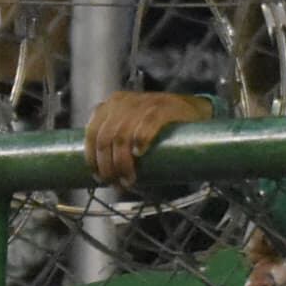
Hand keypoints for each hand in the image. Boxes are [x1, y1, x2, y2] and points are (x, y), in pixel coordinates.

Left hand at [81, 88, 212, 187]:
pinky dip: (141, 138)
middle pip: (106, 137)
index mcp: (110, 105)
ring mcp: (143, 102)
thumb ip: (116, 140)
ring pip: (123, 134)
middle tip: (117, 183)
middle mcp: (123, 101)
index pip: (92, 132)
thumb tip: (104, 175)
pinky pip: (148, 122)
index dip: (92, 157)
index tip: (99, 177)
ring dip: (123, 162)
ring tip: (129, 179)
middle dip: (108, 165)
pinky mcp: (165, 107)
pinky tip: (139, 153)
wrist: (193, 110)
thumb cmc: (158, 124)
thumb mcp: (132, 126)